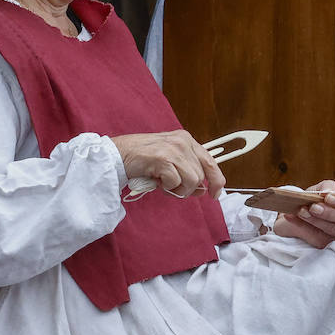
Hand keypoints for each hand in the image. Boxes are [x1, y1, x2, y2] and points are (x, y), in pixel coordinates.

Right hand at [110, 130, 224, 198]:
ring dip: (177, 189)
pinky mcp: (164, 159)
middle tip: (170, 187)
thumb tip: (202, 190)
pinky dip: (166, 186)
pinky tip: (155, 180)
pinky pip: (175, 183)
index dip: (216, 180)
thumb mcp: (169, 160)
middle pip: (200, 176)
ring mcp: (174, 149)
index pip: (211, 161)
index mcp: (186, 140)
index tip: (215, 194)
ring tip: (161, 182)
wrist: (117, 154)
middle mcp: (183, 142)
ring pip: (191, 181)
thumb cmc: (141, 159)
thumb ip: (186, 171)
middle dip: (188, 188)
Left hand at [273, 180, 334, 248]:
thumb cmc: (324, 197)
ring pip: (332, 230)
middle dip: (329, 213)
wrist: (310, 210)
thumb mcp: (326, 188)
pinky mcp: (328, 243)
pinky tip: (291, 217)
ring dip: (315, 221)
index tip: (328, 197)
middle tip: (314, 207)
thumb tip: (326, 191)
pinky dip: (302, 227)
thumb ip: (327, 187)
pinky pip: (316, 237)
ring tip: (301, 211)